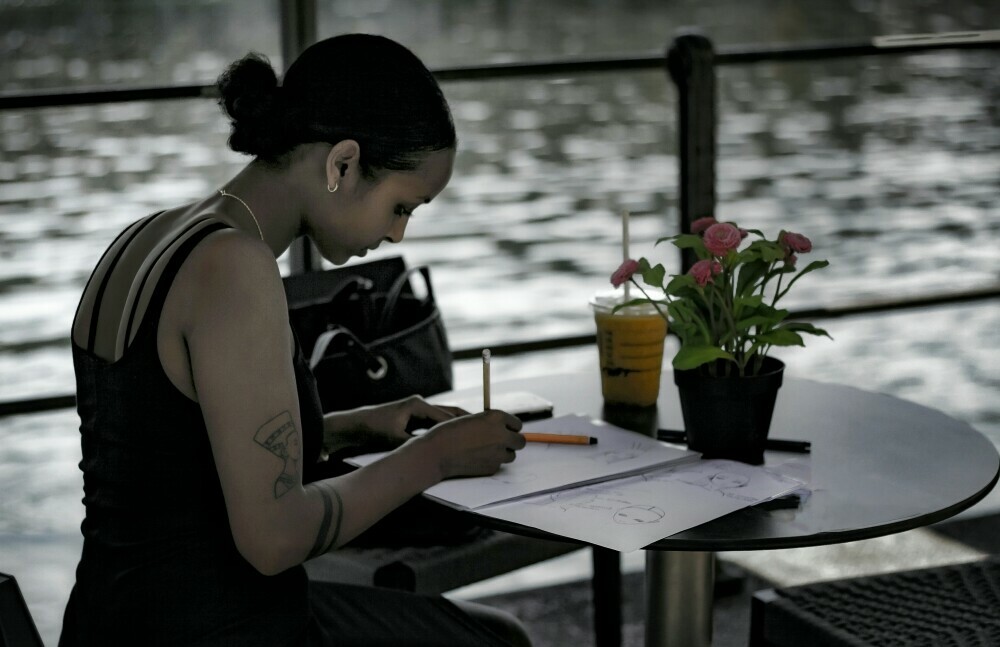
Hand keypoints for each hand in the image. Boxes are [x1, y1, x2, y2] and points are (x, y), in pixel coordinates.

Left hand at [323, 395, 465, 456]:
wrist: (358, 424)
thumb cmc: (375, 429)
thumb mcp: (396, 439)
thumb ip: (415, 443)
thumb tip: (432, 452)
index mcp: (417, 406)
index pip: (445, 417)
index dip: (461, 426)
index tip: (476, 435)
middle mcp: (420, 405)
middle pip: (449, 413)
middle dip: (466, 422)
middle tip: (484, 431)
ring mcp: (418, 410)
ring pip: (444, 418)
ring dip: (458, 426)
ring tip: (476, 435)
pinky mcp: (415, 417)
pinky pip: (436, 423)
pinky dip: (446, 430)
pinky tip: (456, 439)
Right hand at [417, 409, 525, 478]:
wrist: (437, 452)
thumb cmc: (449, 432)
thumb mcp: (472, 419)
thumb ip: (489, 423)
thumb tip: (503, 430)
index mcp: (496, 417)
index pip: (517, 424)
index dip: (510, 427)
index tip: (504, 430)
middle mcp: (501, 434)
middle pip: (521, 441)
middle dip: (512, 441)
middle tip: (502, 442)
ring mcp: (498, 453)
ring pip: (511, 455)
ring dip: (503, 453)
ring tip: (486, 450)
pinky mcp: (492, 467)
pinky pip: (499, 465)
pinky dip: (491, 462)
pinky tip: (477, 458)